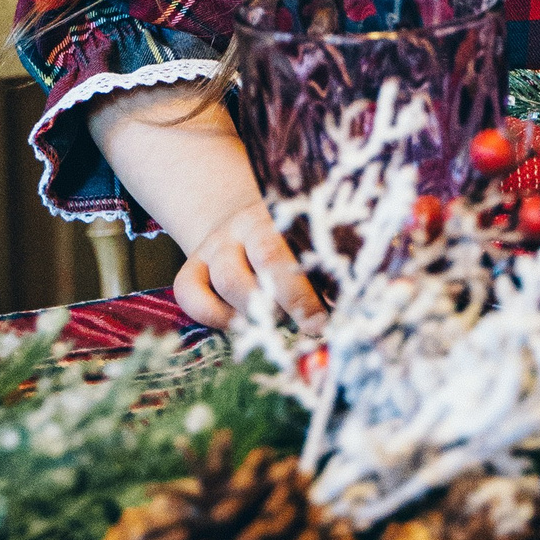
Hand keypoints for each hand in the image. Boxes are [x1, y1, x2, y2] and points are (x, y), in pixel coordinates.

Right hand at [84, 82, 324, 327]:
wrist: (235, 220)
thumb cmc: (286, 243)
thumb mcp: (305, 241)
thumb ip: (324, 264)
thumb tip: (351, 302)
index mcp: (279, 213)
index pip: (298, 243)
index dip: (310, 285)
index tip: (325, 318)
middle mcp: (243, 225)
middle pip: (266, 256)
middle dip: (292, 298)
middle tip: (312, 325)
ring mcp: (213, 246)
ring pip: (228, 279)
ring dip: (255, 311)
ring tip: (274, 324)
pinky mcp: (189, 268)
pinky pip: (190, 294)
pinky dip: (213, 316)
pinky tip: (237, 325)